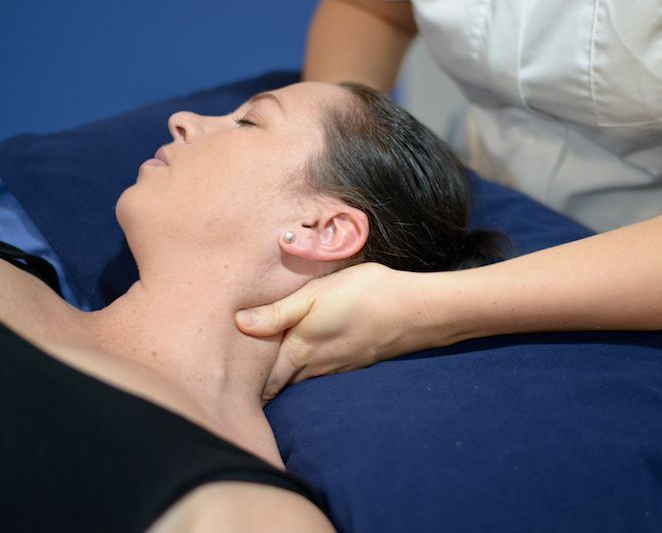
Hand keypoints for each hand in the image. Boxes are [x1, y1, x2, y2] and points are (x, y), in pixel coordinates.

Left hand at [236, 262, 431, 400]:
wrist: (416, 311)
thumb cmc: (363, 295)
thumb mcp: (315, 295)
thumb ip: (278, 313)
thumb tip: (239, 324)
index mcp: (299, 352)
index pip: (263, 382)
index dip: (244, 386)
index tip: (225, 386)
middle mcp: (315, 367)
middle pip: (280, 384)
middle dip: (259, 385)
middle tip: (236, 382)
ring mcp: (336, 367)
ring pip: (300, 379)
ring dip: (282, 377)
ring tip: (263, 371)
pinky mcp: (354, 361)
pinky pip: (320, 372)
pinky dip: (306, 369)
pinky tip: (306, 355)